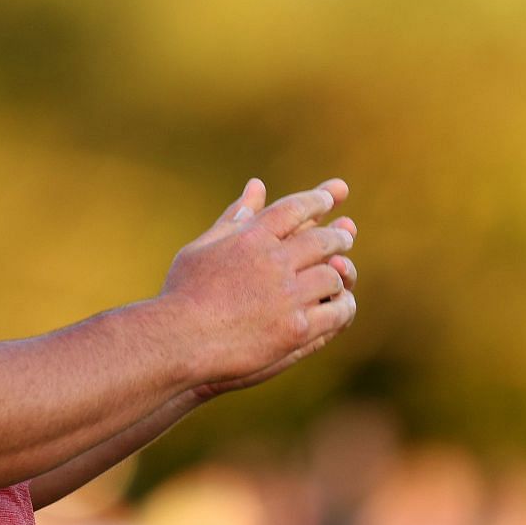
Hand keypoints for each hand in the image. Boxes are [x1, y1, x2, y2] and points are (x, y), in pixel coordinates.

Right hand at [160, 178, 357, 392]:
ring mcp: (287, 296)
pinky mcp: (296, 328)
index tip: (331, 195)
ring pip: (332, 276)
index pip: (295, 209)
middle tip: (345, 235)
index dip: (317, 199)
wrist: (180, 339)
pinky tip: (341, 306)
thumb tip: (256, 186)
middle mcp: (274, 261)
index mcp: (251, 237)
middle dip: (337, 236)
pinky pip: (336, 313)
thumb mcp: (203, 246)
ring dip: (340, 273)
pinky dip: (342, 307)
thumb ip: (234, 217)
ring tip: (342, 273)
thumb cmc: (183, 291)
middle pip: (321, 240)